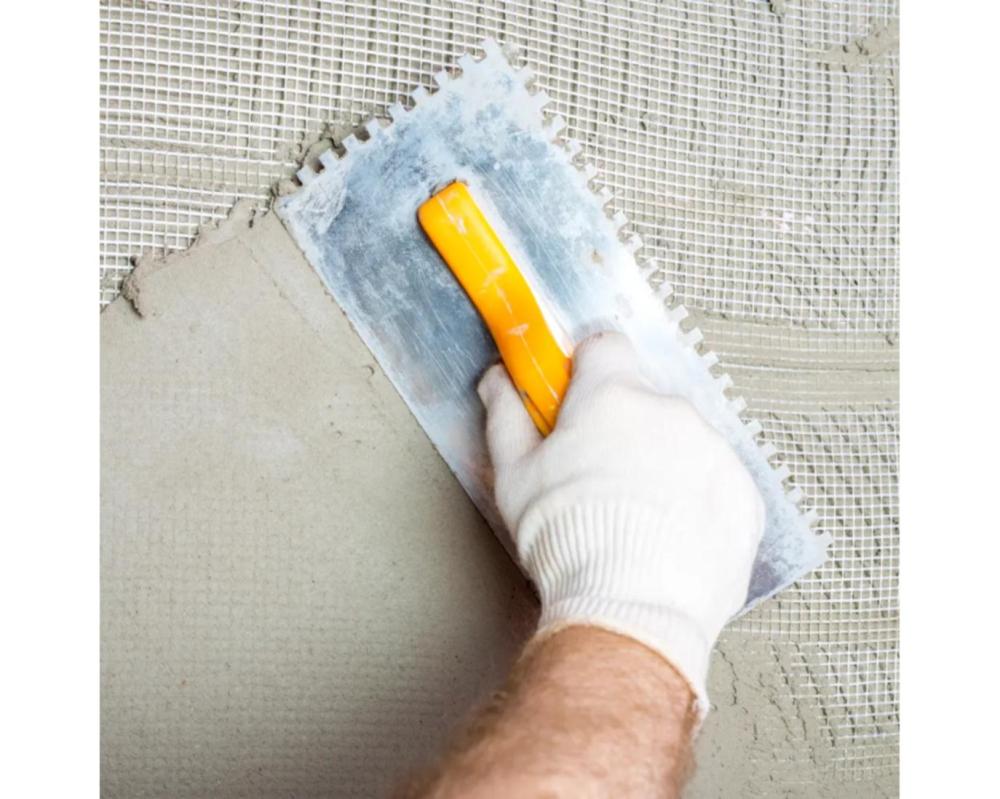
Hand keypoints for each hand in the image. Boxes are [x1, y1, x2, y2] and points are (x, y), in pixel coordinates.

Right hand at [477, 331, 764, 714]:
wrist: (630, 609)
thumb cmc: (571, 543)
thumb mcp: (515, 476)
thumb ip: (506, 415)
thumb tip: (499, 382)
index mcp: (613, 395)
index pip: (604, 346)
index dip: (585, 370)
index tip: (574, 393)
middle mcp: (670, 411)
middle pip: (642, 398)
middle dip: (620, 426)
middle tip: (594, 473)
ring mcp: (714, 451)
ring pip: (681, 440)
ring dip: (661, 462)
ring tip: (632, 515)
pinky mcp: (743, 494)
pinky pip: (714, 480)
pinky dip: (694, 498)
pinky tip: (667, 532)